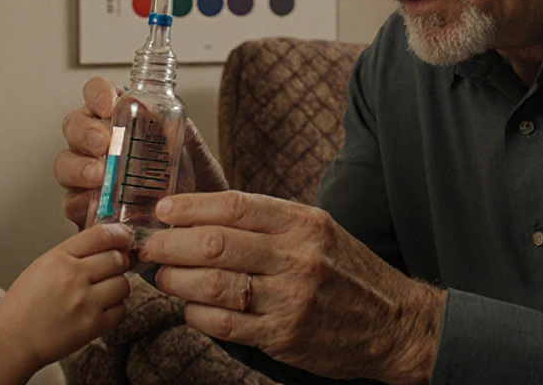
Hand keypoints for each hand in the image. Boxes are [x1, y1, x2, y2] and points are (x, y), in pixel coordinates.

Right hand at [0, 224, 134, 373]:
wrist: (13, 340)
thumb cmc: (24, 304)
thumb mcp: (43, 265)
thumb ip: (74, 252)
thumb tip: (108, 244)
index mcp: (59, 258)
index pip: (102, 235)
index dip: (120, 234)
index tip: (125, 237)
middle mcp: (74, 277)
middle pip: (118, 259)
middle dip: (118, 262)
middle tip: (111, 268)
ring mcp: (85, 302)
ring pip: (123, 284)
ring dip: (117, 286)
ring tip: (101, 291)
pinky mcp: (93, 326)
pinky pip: (122, 310)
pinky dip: (115, 308)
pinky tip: (100, 308)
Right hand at [56, 76, 226, 228]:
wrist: (197, 226)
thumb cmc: (195, 184)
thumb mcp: (198, 157)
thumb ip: (187, 136)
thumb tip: (169, 118)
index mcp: (123, 119)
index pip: (99, 93)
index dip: (97, 93)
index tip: (108, 104)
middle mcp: (100, 143)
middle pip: (74, 125)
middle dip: (85, 132)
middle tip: (104, 144)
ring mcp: (89, 176)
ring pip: (65, 163)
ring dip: (78, 167)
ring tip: (99, 176)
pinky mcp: (87, 209)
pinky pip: (71, 203)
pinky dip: (81, 203)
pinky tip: (98, 205)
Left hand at [140, 191, 444, 383]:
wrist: (394, 323)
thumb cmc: (346, 272)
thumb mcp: (317, 230)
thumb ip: (267, 221)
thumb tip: (204, 214)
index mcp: (302, 223)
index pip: (234, 206)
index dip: (190, 207)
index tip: (163, 210)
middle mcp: (297, 257)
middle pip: (215, 244)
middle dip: (171, 244)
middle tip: (148, 246)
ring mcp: (290, 299)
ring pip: (214, 285)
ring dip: (177, 280)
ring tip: (161, 276)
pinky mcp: (284, 336)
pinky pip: (225, 323)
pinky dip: (197, 313)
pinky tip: (188, 306)